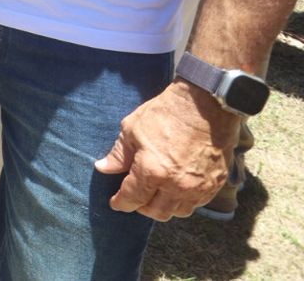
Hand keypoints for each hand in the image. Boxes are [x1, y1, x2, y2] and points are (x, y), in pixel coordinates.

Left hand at [94, 80, 239, 219]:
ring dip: (163, 207)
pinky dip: (183, 202)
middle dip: (141, 207)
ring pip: (177, 212)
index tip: (115, 203)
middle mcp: (176, 186)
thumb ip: (119, 154)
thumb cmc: (165, 114)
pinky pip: (196, 204)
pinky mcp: (215, 184)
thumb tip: (103, 168)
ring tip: (155, 196)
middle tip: (135, 197)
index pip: (133, 198)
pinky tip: (175, 192)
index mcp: (152, 172)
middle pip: (156, 211)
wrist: (204, 105)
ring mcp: (198, 187)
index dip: (121, 203)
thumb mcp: (132, 129)